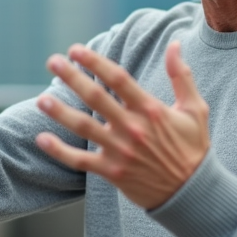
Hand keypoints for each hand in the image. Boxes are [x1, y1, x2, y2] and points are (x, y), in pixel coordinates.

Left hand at [35, 41, 209, 209]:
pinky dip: (59, 151)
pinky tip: (41, 138)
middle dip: (72, 77)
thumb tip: (174, 44)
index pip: (118, 79)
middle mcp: (133, 128)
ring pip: (84, 128)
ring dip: (60, 112)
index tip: (76, 50)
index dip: (95, 62)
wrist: (193, 193)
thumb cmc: (193, 148)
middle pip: (96, 98)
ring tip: (41, 99)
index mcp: (151, 109)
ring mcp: (120, 151)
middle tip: (52, 62)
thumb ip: (181, 76)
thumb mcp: (195, 109)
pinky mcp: (112, 173)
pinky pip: (80, 161)